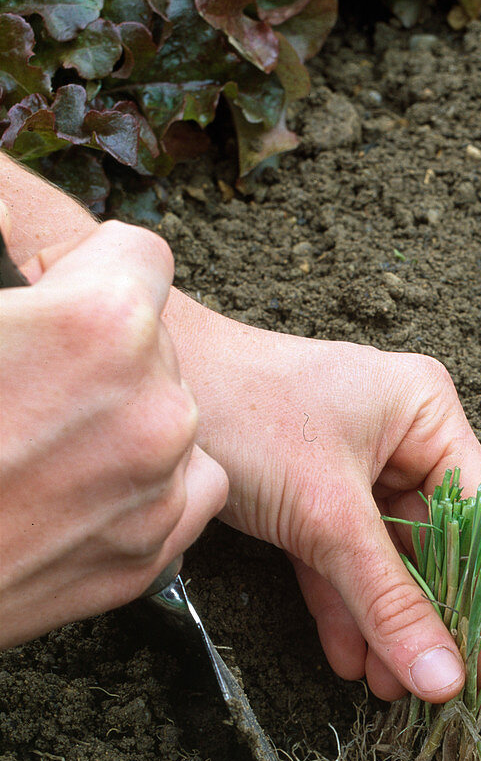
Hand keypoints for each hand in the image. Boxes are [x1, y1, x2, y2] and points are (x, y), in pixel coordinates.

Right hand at [0, 215, 227, 647]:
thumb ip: (4, 239)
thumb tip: (9, 204)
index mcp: (105, 325)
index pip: (142, 255)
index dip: (91, 268)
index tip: (57, 293)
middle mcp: (156, 408)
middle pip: (155, 343)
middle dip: (101, 349)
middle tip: (28, 382)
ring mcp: (159, 490)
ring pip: (168, 416)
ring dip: (122, 418)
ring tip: (43, 440)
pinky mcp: (150, 556)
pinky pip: (183, 490)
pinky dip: (143, 486)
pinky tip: (76, 488)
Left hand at [166, 306, 480, 707]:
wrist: (141, 393)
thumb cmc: (242, 414)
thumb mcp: (327, 513)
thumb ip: (387, 599)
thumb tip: (443, 678)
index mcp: (427, 416)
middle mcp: (402, 438)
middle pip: (437, 548)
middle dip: (430, 623)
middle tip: (437, 695)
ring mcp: (357, 466)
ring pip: (387, 561)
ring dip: (385, 625)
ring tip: (388, 690)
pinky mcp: (314, 494)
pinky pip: (342, 558)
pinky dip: (344, 606)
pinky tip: (349, 658)